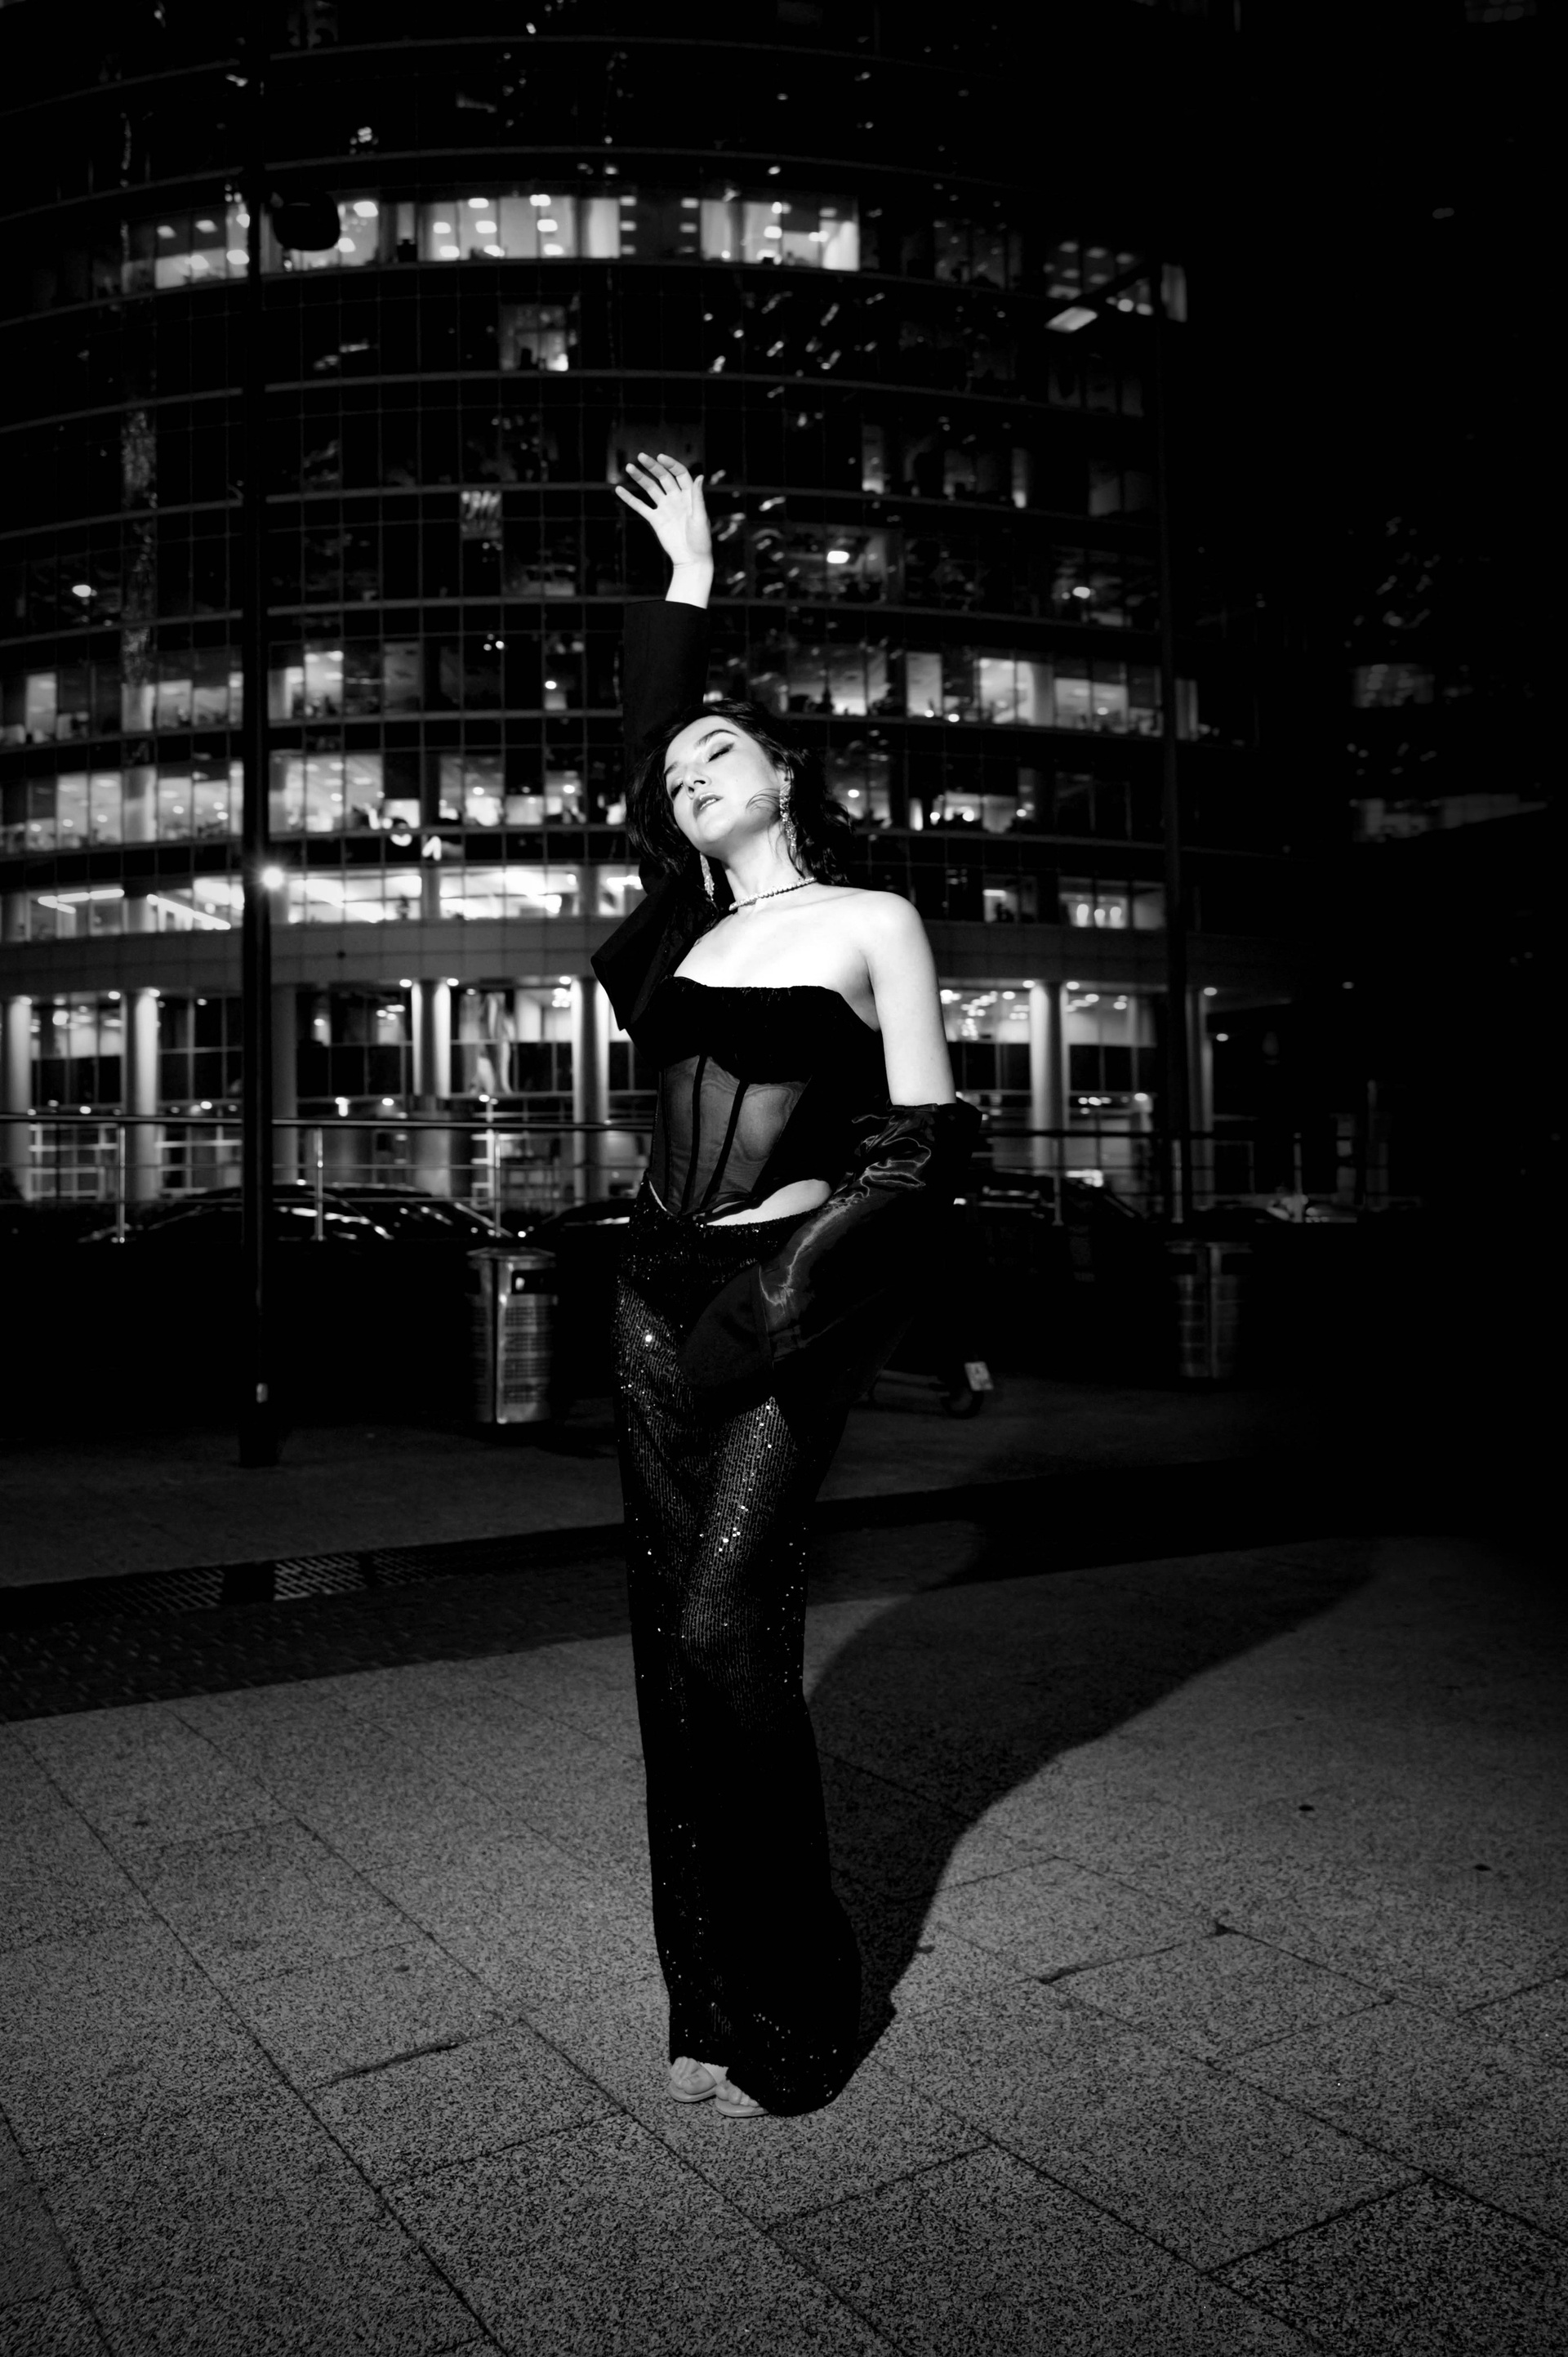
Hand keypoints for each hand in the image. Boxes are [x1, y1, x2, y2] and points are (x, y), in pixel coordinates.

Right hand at [615, 451, 711, 568]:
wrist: (690, 559)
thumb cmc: (700, 540)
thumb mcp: (701, 517)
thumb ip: (698, 497)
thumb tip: (699, 476)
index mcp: (689, 495)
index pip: (679, 474)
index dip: (671, 464)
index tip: (660, 458)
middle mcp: (676, 498)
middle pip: (663, 477)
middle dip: (652, 466)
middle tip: (641, 456)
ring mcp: (664, 508)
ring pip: (650, 488)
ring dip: (640, 478)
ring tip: (629, 467)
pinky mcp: (655, 519)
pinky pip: (640, 507)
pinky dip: (630, 499)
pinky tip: (619, 490)